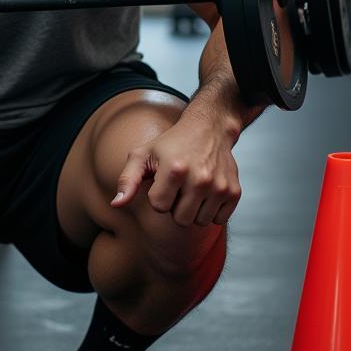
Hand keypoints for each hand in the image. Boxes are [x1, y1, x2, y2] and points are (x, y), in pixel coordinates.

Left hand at [112, 115, 240, 227]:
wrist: (209, 129)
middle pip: (180, 219)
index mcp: (175, 169)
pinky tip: (207, 192)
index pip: (159, 207)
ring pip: (199, 221)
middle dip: (175, 206)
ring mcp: (219, 186)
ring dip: (193, 209)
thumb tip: (116, 205)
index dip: (158, 195)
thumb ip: (128, 180)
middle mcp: (200, 179)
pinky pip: (217, 220)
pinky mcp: (234, 192)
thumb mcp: (143, 155)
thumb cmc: (170, 144)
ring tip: (192, 187)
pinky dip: (211, 210)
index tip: (162, 180)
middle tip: (178, 185)